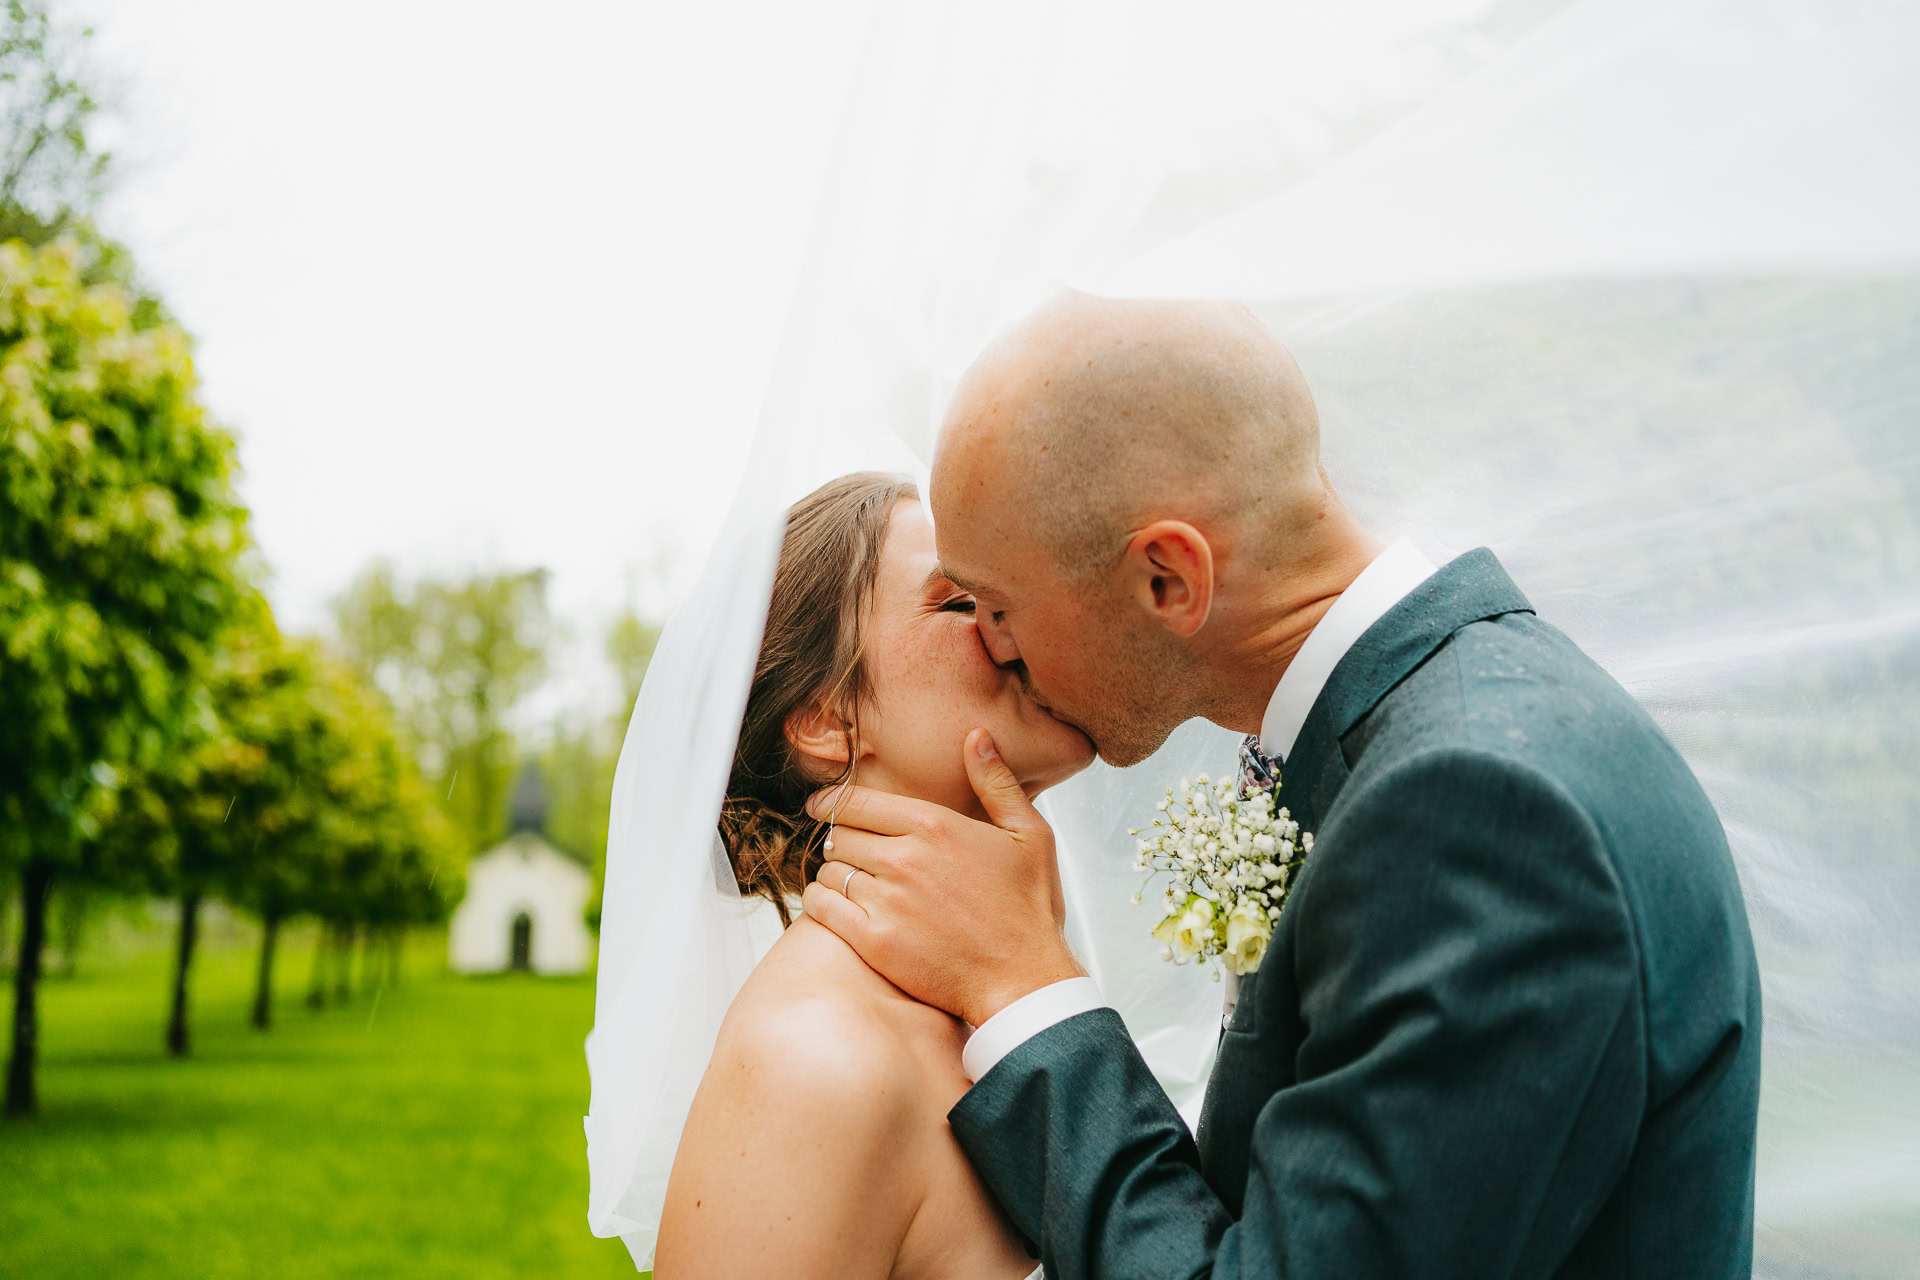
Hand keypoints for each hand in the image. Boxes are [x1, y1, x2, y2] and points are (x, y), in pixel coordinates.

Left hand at [803, 728, 1083, 1026]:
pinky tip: (832, 903)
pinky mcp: (874, 941)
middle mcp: (904, 858)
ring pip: (828, 869)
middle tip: (845, 849)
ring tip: (846, 879)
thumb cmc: (1028, 910)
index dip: (832, 801)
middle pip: (839, 834)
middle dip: (839, 839)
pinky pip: (822, 907)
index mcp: (934, 826)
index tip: (821, 805)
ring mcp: (886, 901)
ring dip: (832, 871)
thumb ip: (997, 782)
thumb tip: (975, 736)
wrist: (1024, 980)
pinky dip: (820, 901)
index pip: (858, 801)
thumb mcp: (1030, 835)